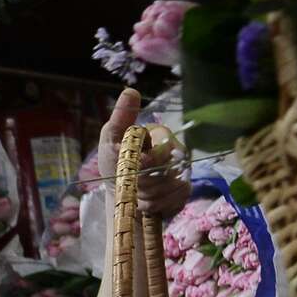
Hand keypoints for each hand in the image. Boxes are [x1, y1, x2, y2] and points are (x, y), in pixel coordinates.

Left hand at [97, 88, 189, 219]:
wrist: (121, 199)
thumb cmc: (115, 167)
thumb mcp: (111, 142)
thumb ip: (120, 120)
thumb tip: (130, 91)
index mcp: (161, 136)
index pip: (165, 143)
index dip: (149, 158)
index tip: (134, 165)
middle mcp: (177, 151)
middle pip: (170, 166)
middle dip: (144, 179)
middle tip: (132, 183)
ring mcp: (183, 171)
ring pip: (172, 184)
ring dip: (148, 194)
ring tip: (137, 193)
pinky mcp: (185, 191)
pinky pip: (176, 198)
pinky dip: (156, 205)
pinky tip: (146, 204)